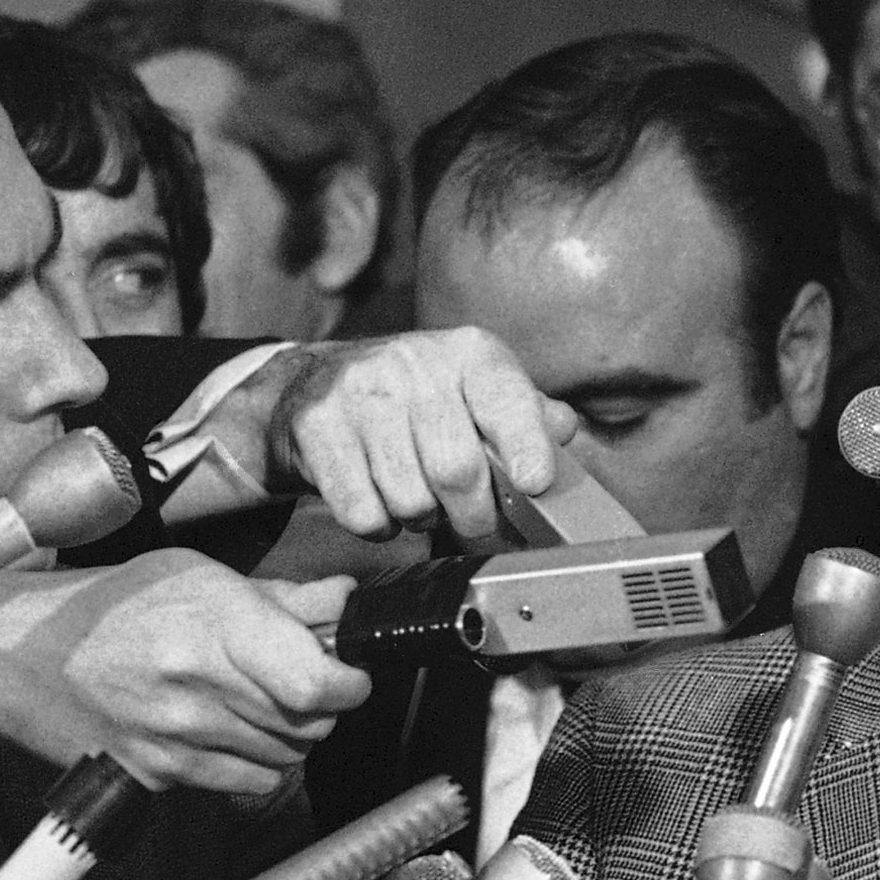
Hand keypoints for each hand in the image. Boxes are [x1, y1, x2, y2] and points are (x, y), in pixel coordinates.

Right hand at [0, 549, 369, 794]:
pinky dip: (254, 764)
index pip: (319, 683)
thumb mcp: (193, 576)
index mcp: (213, 626)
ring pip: (284, 758)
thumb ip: (280, 598)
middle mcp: (195, 687)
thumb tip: (347, 602)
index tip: (346, 672)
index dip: (348, 682)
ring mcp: (174, 738)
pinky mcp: (156, 775)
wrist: (9, 655)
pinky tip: (229, 732)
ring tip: (257, 702)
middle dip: (322, 705)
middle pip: (310, 723)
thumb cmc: (101, 607)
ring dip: (289, 735)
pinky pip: (244, 782)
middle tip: (300, 681)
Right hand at [243, 329, 578, 542]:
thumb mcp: (477, 390)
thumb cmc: (417, 397)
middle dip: (475, 515)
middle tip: (475, 525)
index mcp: (468, 353)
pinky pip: (363, 511)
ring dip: (423, 519)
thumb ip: (527, 413)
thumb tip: (564, 429)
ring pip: (410, 499)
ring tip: (422, 502)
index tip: (535, 483)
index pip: (506, 400)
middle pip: (458, 469)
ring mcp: (359, 394)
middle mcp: (413, 364)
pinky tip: (382, 503)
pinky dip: (381, 527)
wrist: (314, 382)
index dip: (526, 447)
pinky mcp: (316, 428)